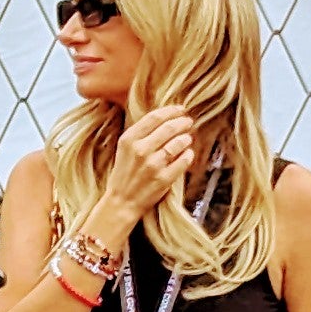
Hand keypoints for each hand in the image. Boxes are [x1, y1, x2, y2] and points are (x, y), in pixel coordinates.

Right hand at [97, 102, 201, 224]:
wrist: (121, 202)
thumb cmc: (125, 173)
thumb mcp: (124, 149)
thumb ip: (141, 133)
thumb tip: (166, 117)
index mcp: (129, 140)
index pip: (155, 117)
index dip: (171, 111)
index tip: (181, 109)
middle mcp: (140, 150)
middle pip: (169, 128)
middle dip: (183, 122)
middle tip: (188, 122)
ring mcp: (153, 165)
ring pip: (179, 143)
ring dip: (186, 138)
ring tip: (187, 139)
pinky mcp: (164, 179)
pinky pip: (184, 160)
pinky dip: (188, 155)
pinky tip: (187, 154)